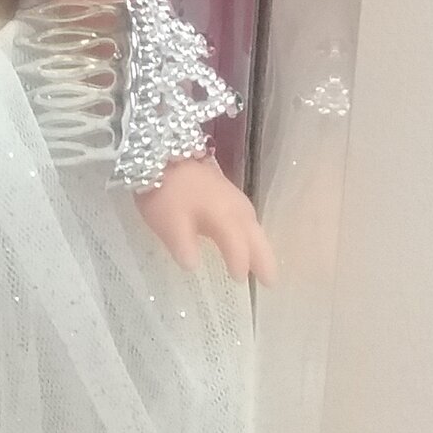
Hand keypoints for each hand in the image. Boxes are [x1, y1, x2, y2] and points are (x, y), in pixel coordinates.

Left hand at [135, 157, 276, 283]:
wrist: (160, 149)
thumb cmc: (165, 191)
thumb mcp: (169, 224)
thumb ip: (184, 248)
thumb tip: (194, 267)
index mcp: (224, 217)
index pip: (237, 247)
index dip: (239, 264)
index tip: (237, 281)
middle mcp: (234, 206)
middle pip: (255, 235)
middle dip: (264, 258)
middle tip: (271, 282)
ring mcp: (230, 193)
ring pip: (252, 222)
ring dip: (260, 243)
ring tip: (264, 262)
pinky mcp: (223, 185)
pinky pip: (245, 213)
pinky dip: (250, 228)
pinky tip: (245, 232)